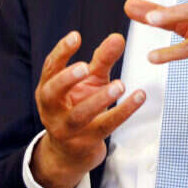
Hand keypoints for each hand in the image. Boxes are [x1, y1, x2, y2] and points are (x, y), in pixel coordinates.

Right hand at [31, 31, 144, 187]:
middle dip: (67, 79)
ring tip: (120, 84)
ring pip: (80, 115)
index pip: (50, 68)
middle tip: (84, 67)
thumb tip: (118, 37)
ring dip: (99, 99)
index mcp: (48, 89)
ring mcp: (67, 129)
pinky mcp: (86, 142)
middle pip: (52, 93)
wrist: (72, 151)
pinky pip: (105, 126)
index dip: (61, 52)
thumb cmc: (79, 106)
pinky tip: (139, 97)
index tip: (76, 36)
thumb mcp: (90, 81)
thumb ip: (102, 59)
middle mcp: (51, 109)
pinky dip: (124, 111)